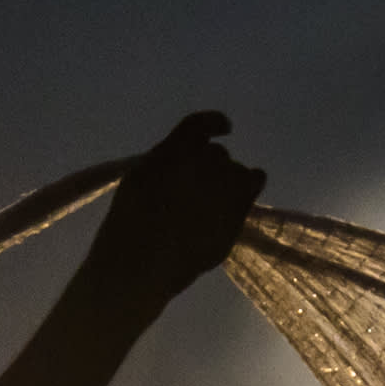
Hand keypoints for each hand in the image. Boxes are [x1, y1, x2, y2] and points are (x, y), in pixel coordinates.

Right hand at [80, 112, 264, 308]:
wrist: (143, 263)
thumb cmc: (129, 224)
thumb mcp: (139, 180)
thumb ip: (164, 163)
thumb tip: (184, 162)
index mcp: (173, 150)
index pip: (200, 125)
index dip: (213, 123)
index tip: (224, 128)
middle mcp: (202, 159)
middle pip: (216, 154)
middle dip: (210, 167)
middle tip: (197, 191)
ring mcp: (224, 183)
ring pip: (237, 170)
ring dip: (228, 180)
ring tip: (214, 203)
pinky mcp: (239, 206)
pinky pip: (255, 182)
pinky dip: (250, 184)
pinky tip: (243, 197)